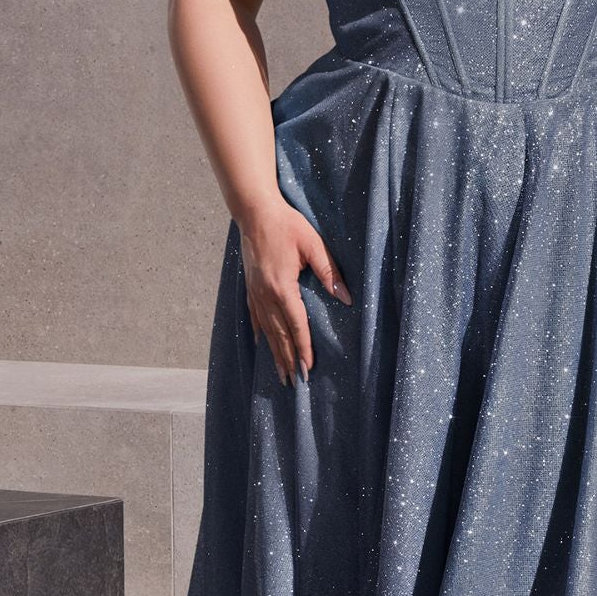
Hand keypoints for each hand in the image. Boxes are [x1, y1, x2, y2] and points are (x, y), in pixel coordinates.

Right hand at [238, 197, 352, 384]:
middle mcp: (265, 294)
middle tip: (296, 382)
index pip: (296, 324)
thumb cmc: (286, 224)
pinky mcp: (250, 288)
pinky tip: (263, 347)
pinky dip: (261, 335)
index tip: (309, 367)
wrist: (254, 212)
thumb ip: (329, 271)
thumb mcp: (313, 244)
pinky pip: (256, 318)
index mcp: (282, 286)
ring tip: (281, 375)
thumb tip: (346, 298)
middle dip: (289, 359)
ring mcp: (255, 292)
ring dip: (275, 354)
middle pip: (279, 335)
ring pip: (267, 331)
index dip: (304, 348)